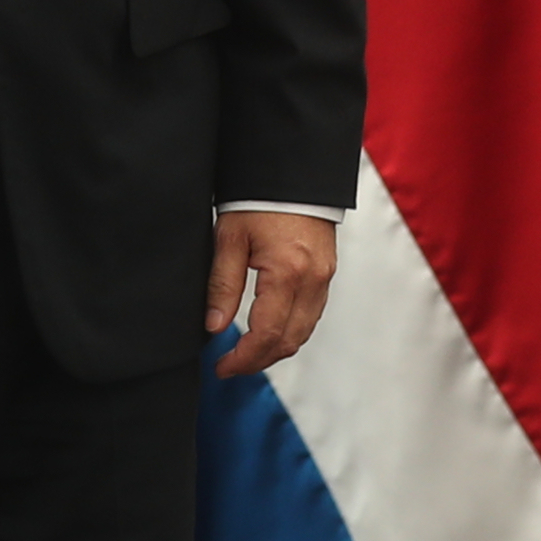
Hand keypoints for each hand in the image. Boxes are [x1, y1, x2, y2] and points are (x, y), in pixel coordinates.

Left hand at [206, 209, 336, 377]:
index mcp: (287, 274)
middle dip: (258, 361)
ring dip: (275, 350)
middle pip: (289, 341)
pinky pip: (311, 315)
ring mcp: (324, 278)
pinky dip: (290, 331)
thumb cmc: (258, 200)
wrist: (292, 174)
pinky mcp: (326, 274)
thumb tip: (214, 327)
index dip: (243, 359)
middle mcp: (312, 281)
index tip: (221, 366)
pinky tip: (268, 331)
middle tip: (229, 366)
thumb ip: (222, 286)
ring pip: (303, 332)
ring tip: (245, 354)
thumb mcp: (229, 239)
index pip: (267, 335)